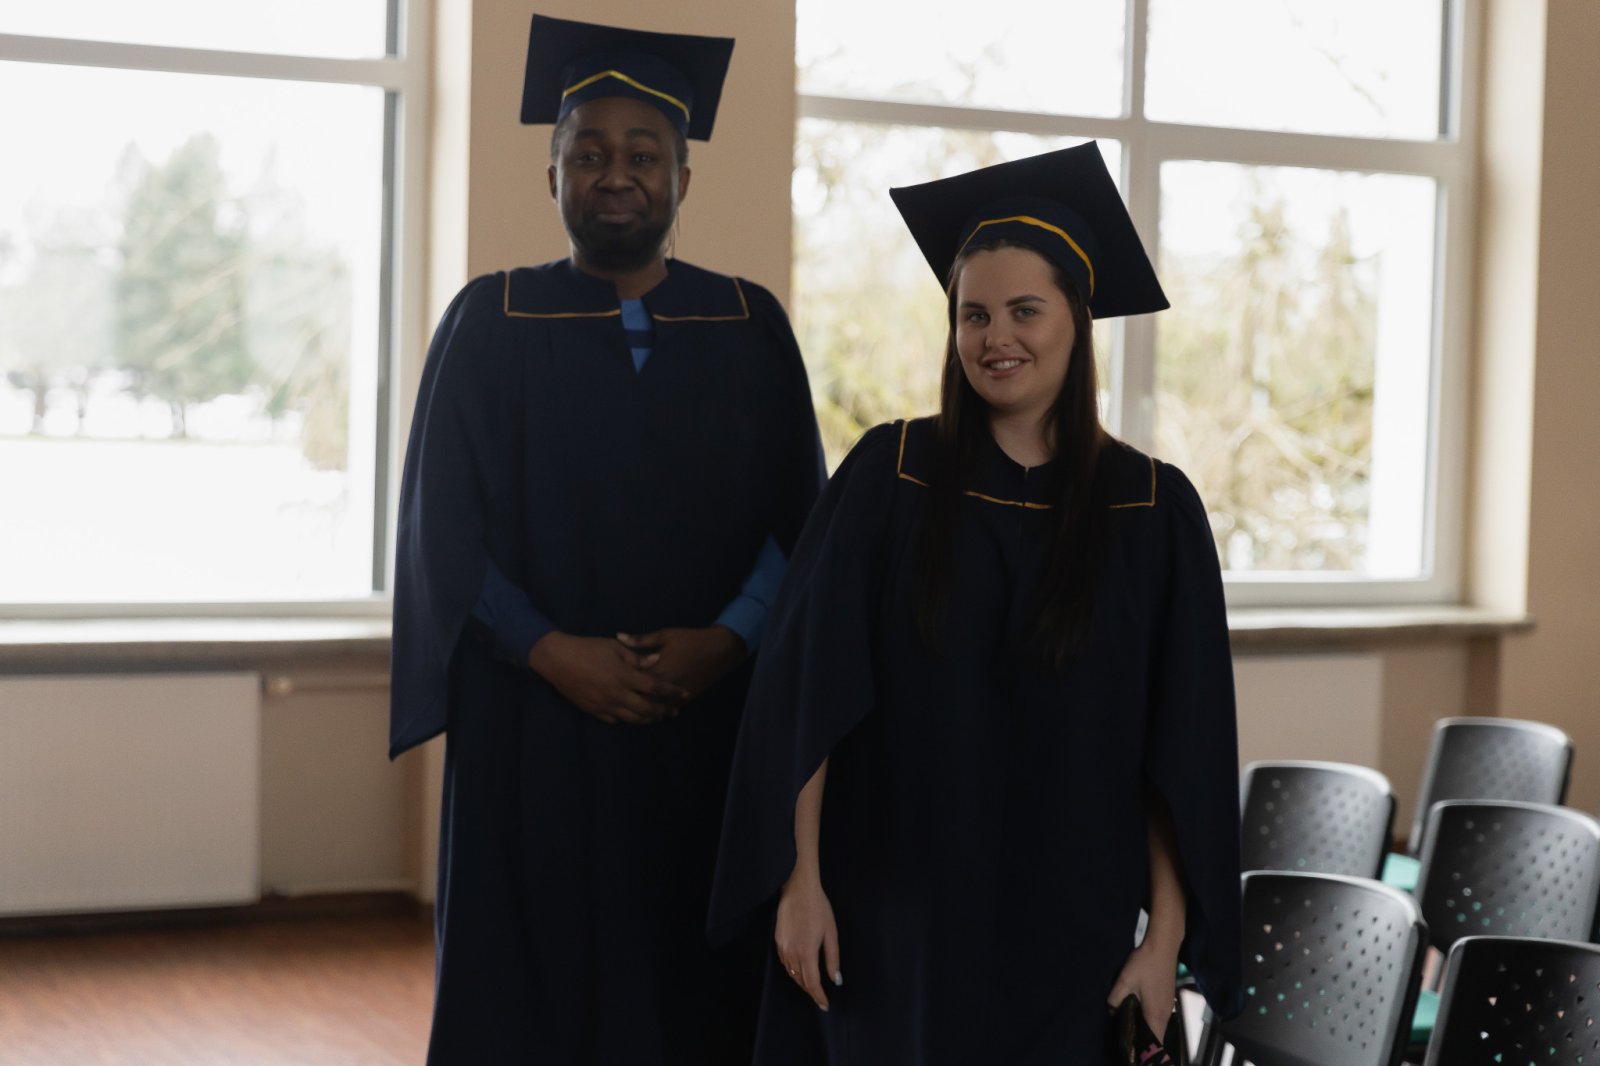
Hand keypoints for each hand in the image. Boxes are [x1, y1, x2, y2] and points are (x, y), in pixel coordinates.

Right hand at [527, 631, 689, 725]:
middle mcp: (618, 694)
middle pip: (648, 709)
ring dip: (648, 719)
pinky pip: (615, 720)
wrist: (558, 660)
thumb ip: (637, 657)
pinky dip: (627, 719)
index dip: (673, 692)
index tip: (685, 695)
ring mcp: (605, 705)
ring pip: (633, 718)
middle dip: (663, 711)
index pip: (656, 688)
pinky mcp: (594, 711)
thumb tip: (657, 661)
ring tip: (657, 717)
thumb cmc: (588, 648)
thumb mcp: (615, 647)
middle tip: (674, 711)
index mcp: (626, 676)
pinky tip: (633, 717)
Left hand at [616, 626, 745, 701]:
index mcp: (658, 670)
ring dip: (642, 713)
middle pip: (642, 701)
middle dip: (627, 704)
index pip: (633, 682)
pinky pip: (667, 710)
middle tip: (612, 704)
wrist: (719, 650)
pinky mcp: (686, 699)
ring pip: (655, 710)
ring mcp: (676, 695)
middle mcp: (666, 687)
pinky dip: (658, 713)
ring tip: (627, 714)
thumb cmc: (690, 640)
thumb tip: (619, 636)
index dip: (618, 685)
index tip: (606, 684)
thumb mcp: (664, 636)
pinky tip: (648, 716)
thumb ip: (640, 641)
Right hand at [774, 870, 840, 1010]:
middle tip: (820, 998)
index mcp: (807, 953)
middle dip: (811, 991)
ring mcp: (783, 948)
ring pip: (792, 974)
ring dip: (802, 982)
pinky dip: (793, 971)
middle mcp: (792, 954)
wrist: (798, 889)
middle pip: (801, 981)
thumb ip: (833, 958)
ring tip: (812, 986)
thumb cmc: (818, 908)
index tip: (825, 1005)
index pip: (812, 983)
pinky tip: (800, 969)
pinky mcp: (778, 942)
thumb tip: (835, 979)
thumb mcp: (831, 933)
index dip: (819, 997)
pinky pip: (785, 964)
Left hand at [1107, 939, 1178, 1042]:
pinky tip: (1138, 1011)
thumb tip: (1111, 1010)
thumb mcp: (1124, 981)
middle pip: (1157, 1036)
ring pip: (1159, 1026)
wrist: (1163, 945)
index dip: (1145, 1049)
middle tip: (1128, 1036)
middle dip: (1144, 1040)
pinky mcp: (1168, 998)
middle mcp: (1166, 1014)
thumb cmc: (1145, 963)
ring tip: (1131, 1026)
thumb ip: (1115, 999)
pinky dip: (1150, 1020)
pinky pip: (1159, 1017)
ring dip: (1147, 1029)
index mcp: (1156, 1014)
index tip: (1134, 1048)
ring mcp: (1169, 1006)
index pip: (1155, 1042)